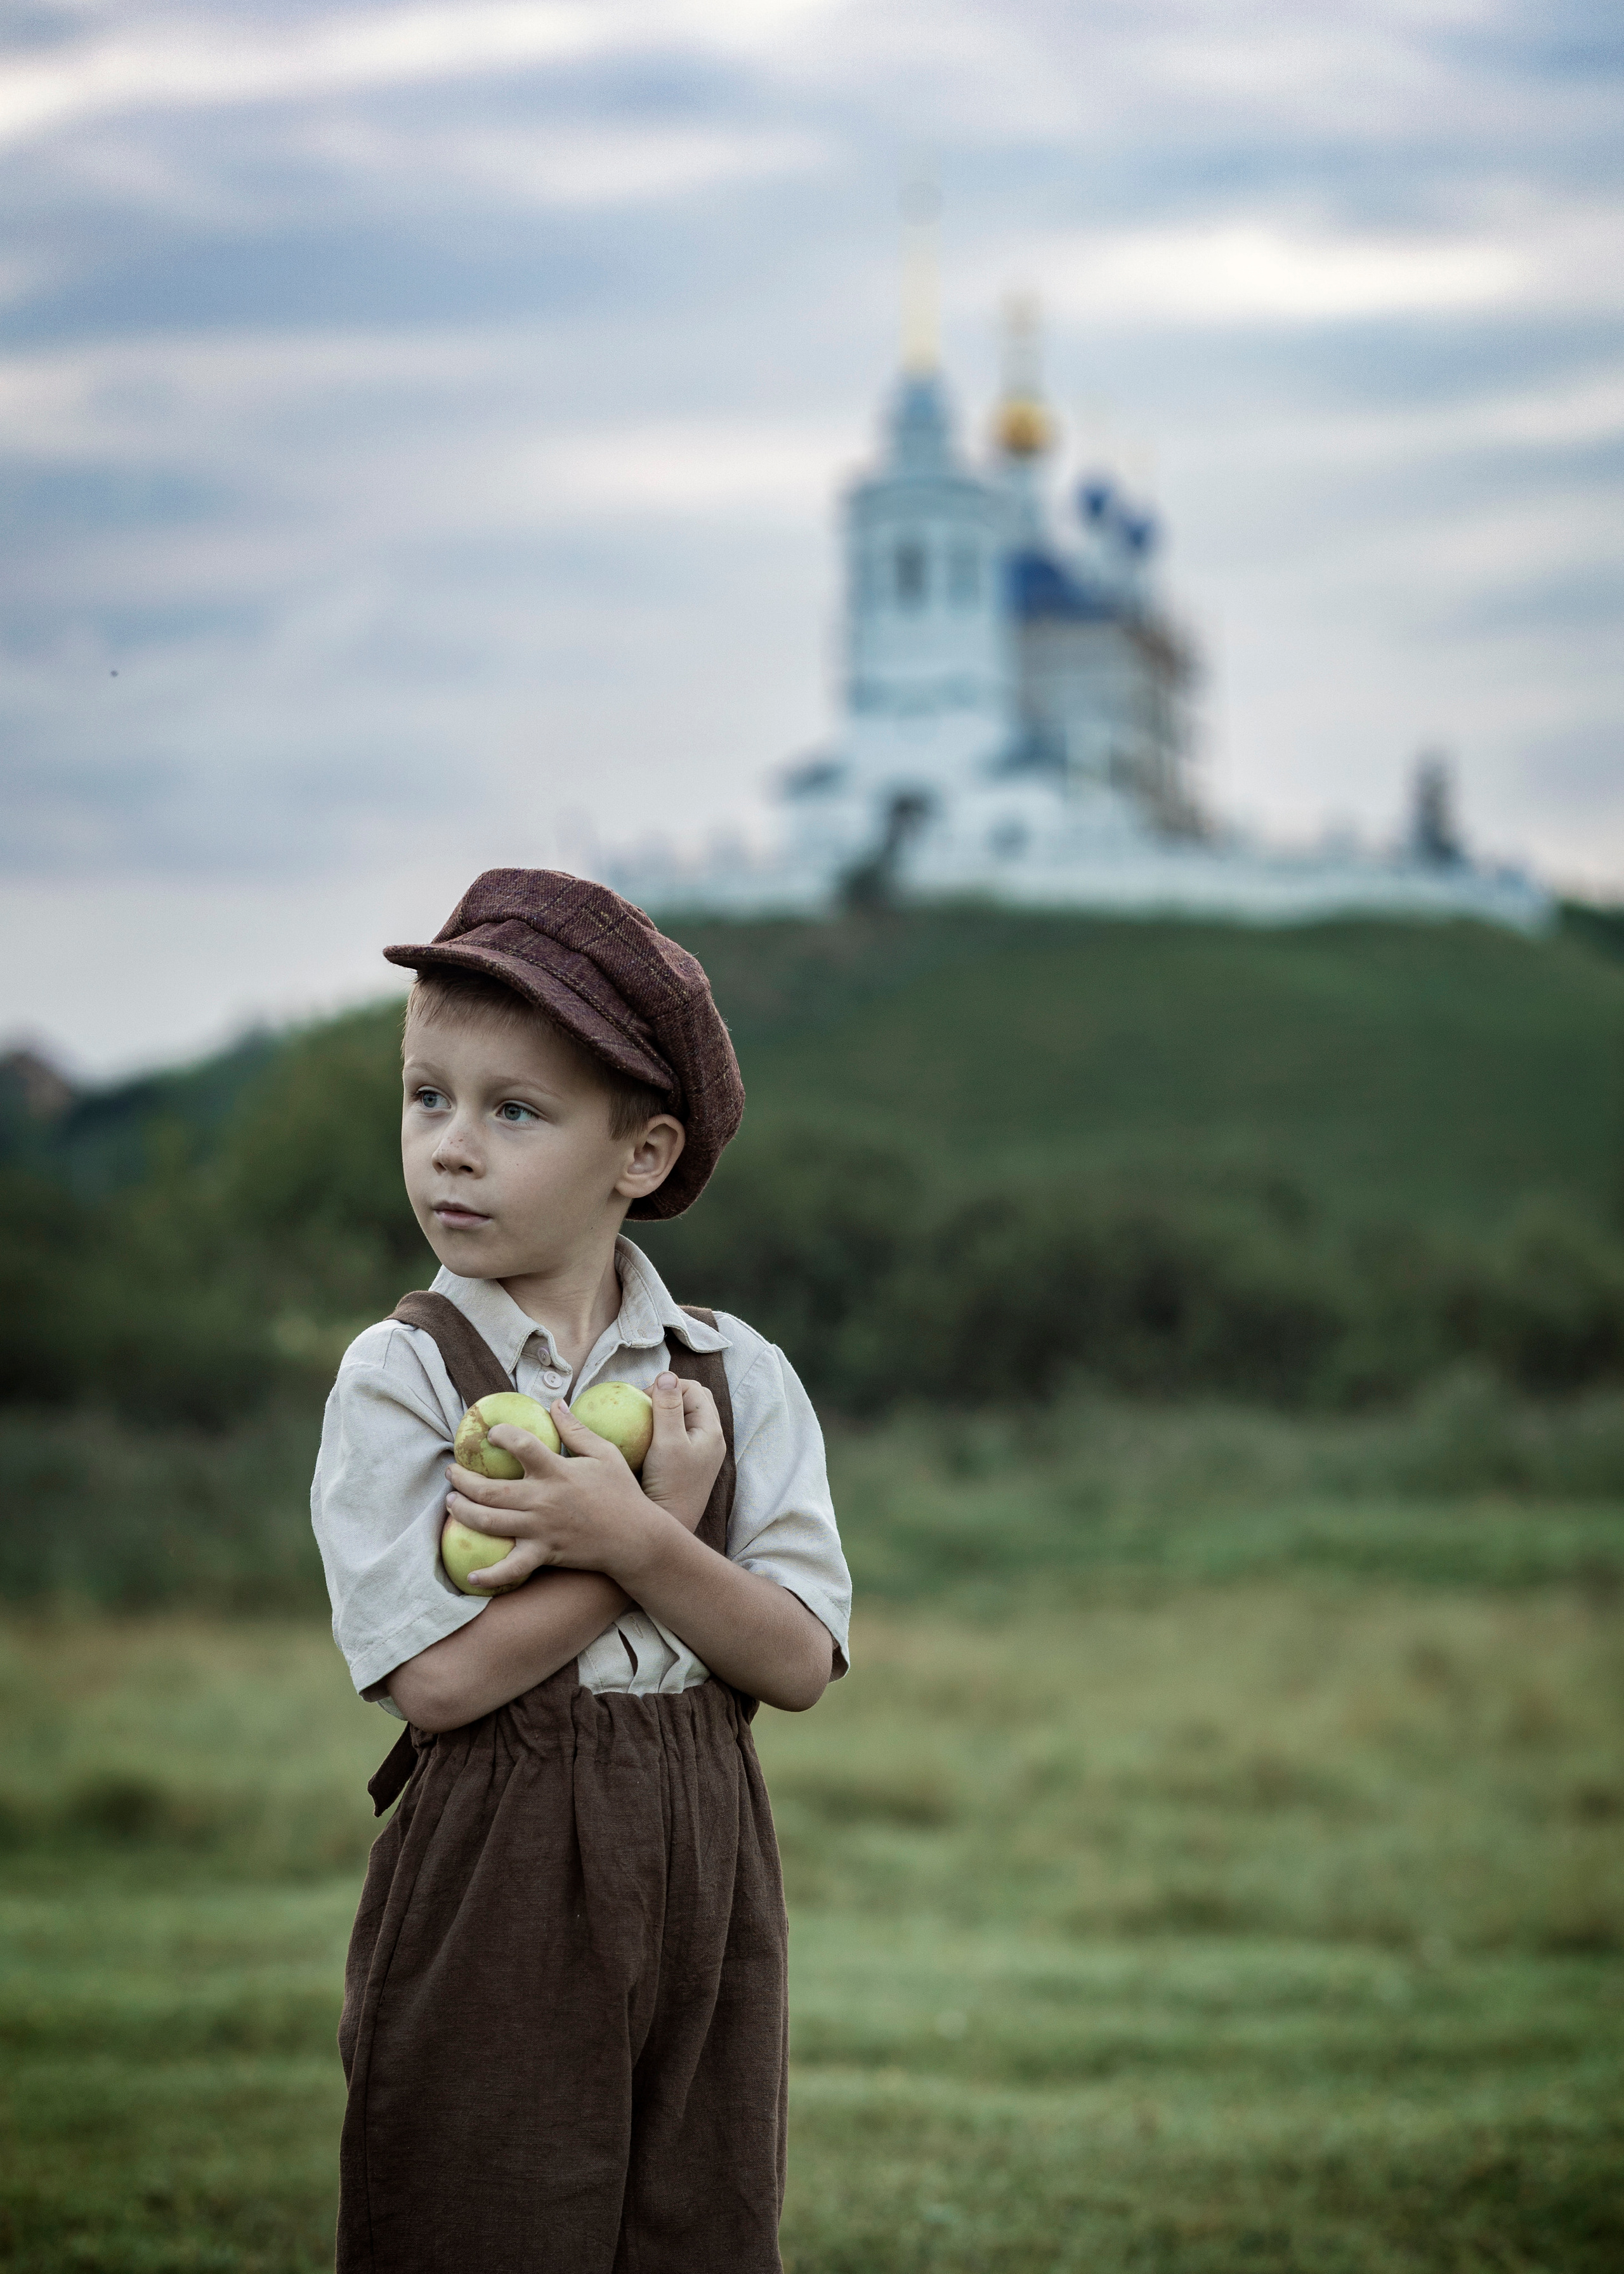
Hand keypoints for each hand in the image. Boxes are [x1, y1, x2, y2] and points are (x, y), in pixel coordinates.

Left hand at [445, 1401, 671, 1592]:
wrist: (635, 1538)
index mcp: (557, 1471)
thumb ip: (576, 1430)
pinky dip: (490, 1575)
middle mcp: (542, 1500)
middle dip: (462, 1479)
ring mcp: (540, 1530)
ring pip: (489, 1522)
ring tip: (451, 1503)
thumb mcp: (605, 1454)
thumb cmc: (621, 1492)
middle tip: (451, 1472)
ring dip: (462, 1512)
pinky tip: (471, 1576)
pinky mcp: (543, 1554)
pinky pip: (511, 1568)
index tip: (492, 1433)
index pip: (520, 1445)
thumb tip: (555, 1405)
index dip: (500, 1435)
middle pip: (489, 1490)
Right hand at [639, 1371, 725, 1533]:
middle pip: (691, 1400)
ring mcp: (699, 1452)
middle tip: (642, 1408)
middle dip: (667, 1396)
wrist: (670, 1526)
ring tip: (640, 1421)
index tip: (643, 1402)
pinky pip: (675, 1436)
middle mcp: (709, 1439)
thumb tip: (667, 1375)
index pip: (693, 1388)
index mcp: (711, 1430)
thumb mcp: (667, 1443)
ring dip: (663, 1413)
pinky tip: (642, 1439)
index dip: (668, 1387)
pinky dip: (660, 1430)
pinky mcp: (686, 1464)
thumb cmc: (669, 1485)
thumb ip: (667, 1408)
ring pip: (683, 1418)